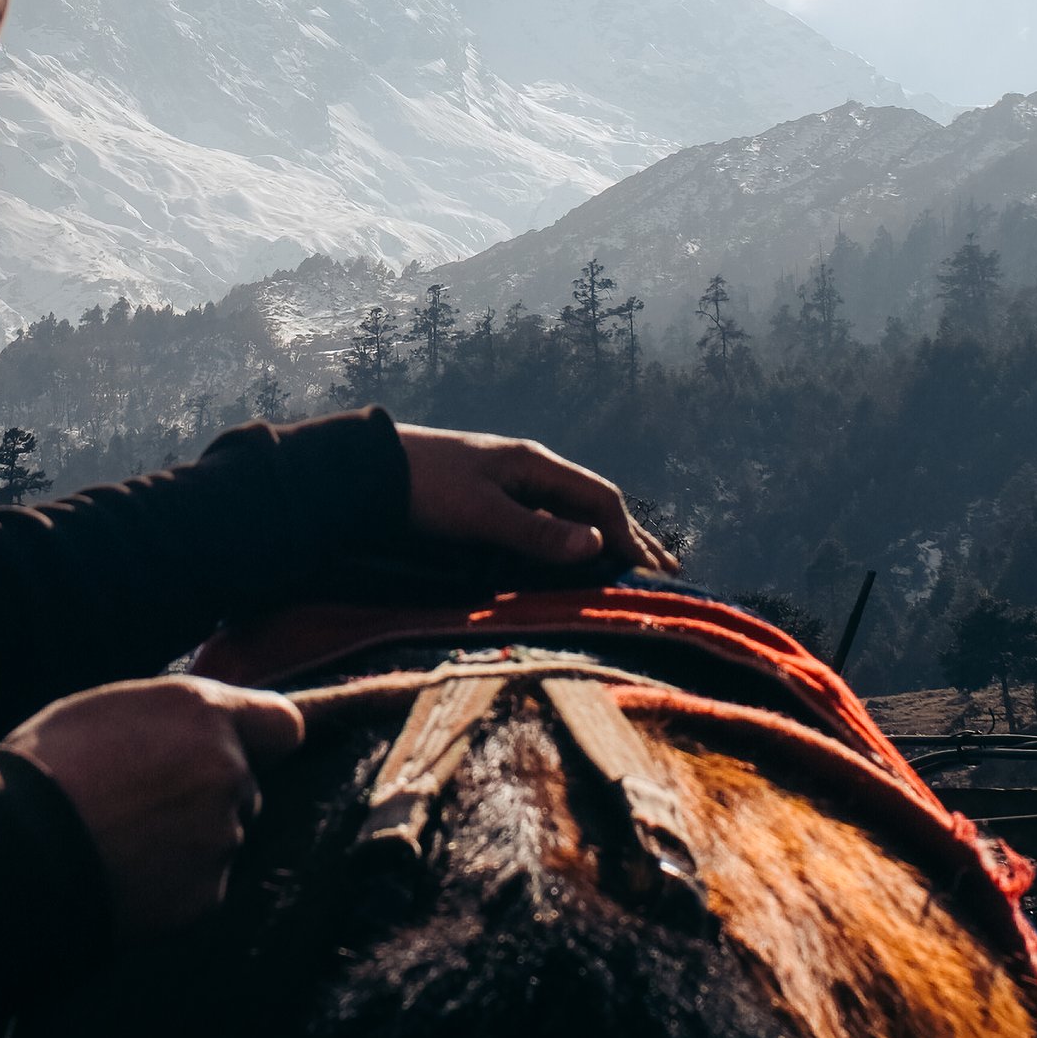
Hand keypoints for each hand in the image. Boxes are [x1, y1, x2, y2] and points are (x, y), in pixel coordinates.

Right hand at [4, 677, 306, 937]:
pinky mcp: (206, 894)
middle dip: (210, 791)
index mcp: (202, 714)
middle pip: (243, 785)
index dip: (267, 735)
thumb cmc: (47, 767)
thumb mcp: (108, 709)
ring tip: (122, 838)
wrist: (16, 850)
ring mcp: (220, 837)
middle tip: (145, 798)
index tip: (259, 743)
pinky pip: (202, 882)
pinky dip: (173, 882)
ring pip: (221, 835)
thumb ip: (172, 717)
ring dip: (189, 837)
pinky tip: (124, 873)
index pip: (284, 723)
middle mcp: (226, 772)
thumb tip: (202, 729)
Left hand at [397, 425, 679, 574]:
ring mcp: (511, 481)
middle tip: (667, 571)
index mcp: (535, 464)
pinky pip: (548, 517)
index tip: (653, 573)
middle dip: (630, 537)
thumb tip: (598, 545)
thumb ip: (537, 532)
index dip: (629, 536)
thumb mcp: (483, 514)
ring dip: (605, 538)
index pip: (599, 500)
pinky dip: (573, 538)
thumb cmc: (426, 489)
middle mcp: (530, 469)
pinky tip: (577, 554)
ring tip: (633, 566)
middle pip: (593, 503)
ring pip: (572, 511)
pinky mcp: (491, 496)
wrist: (369, 469)